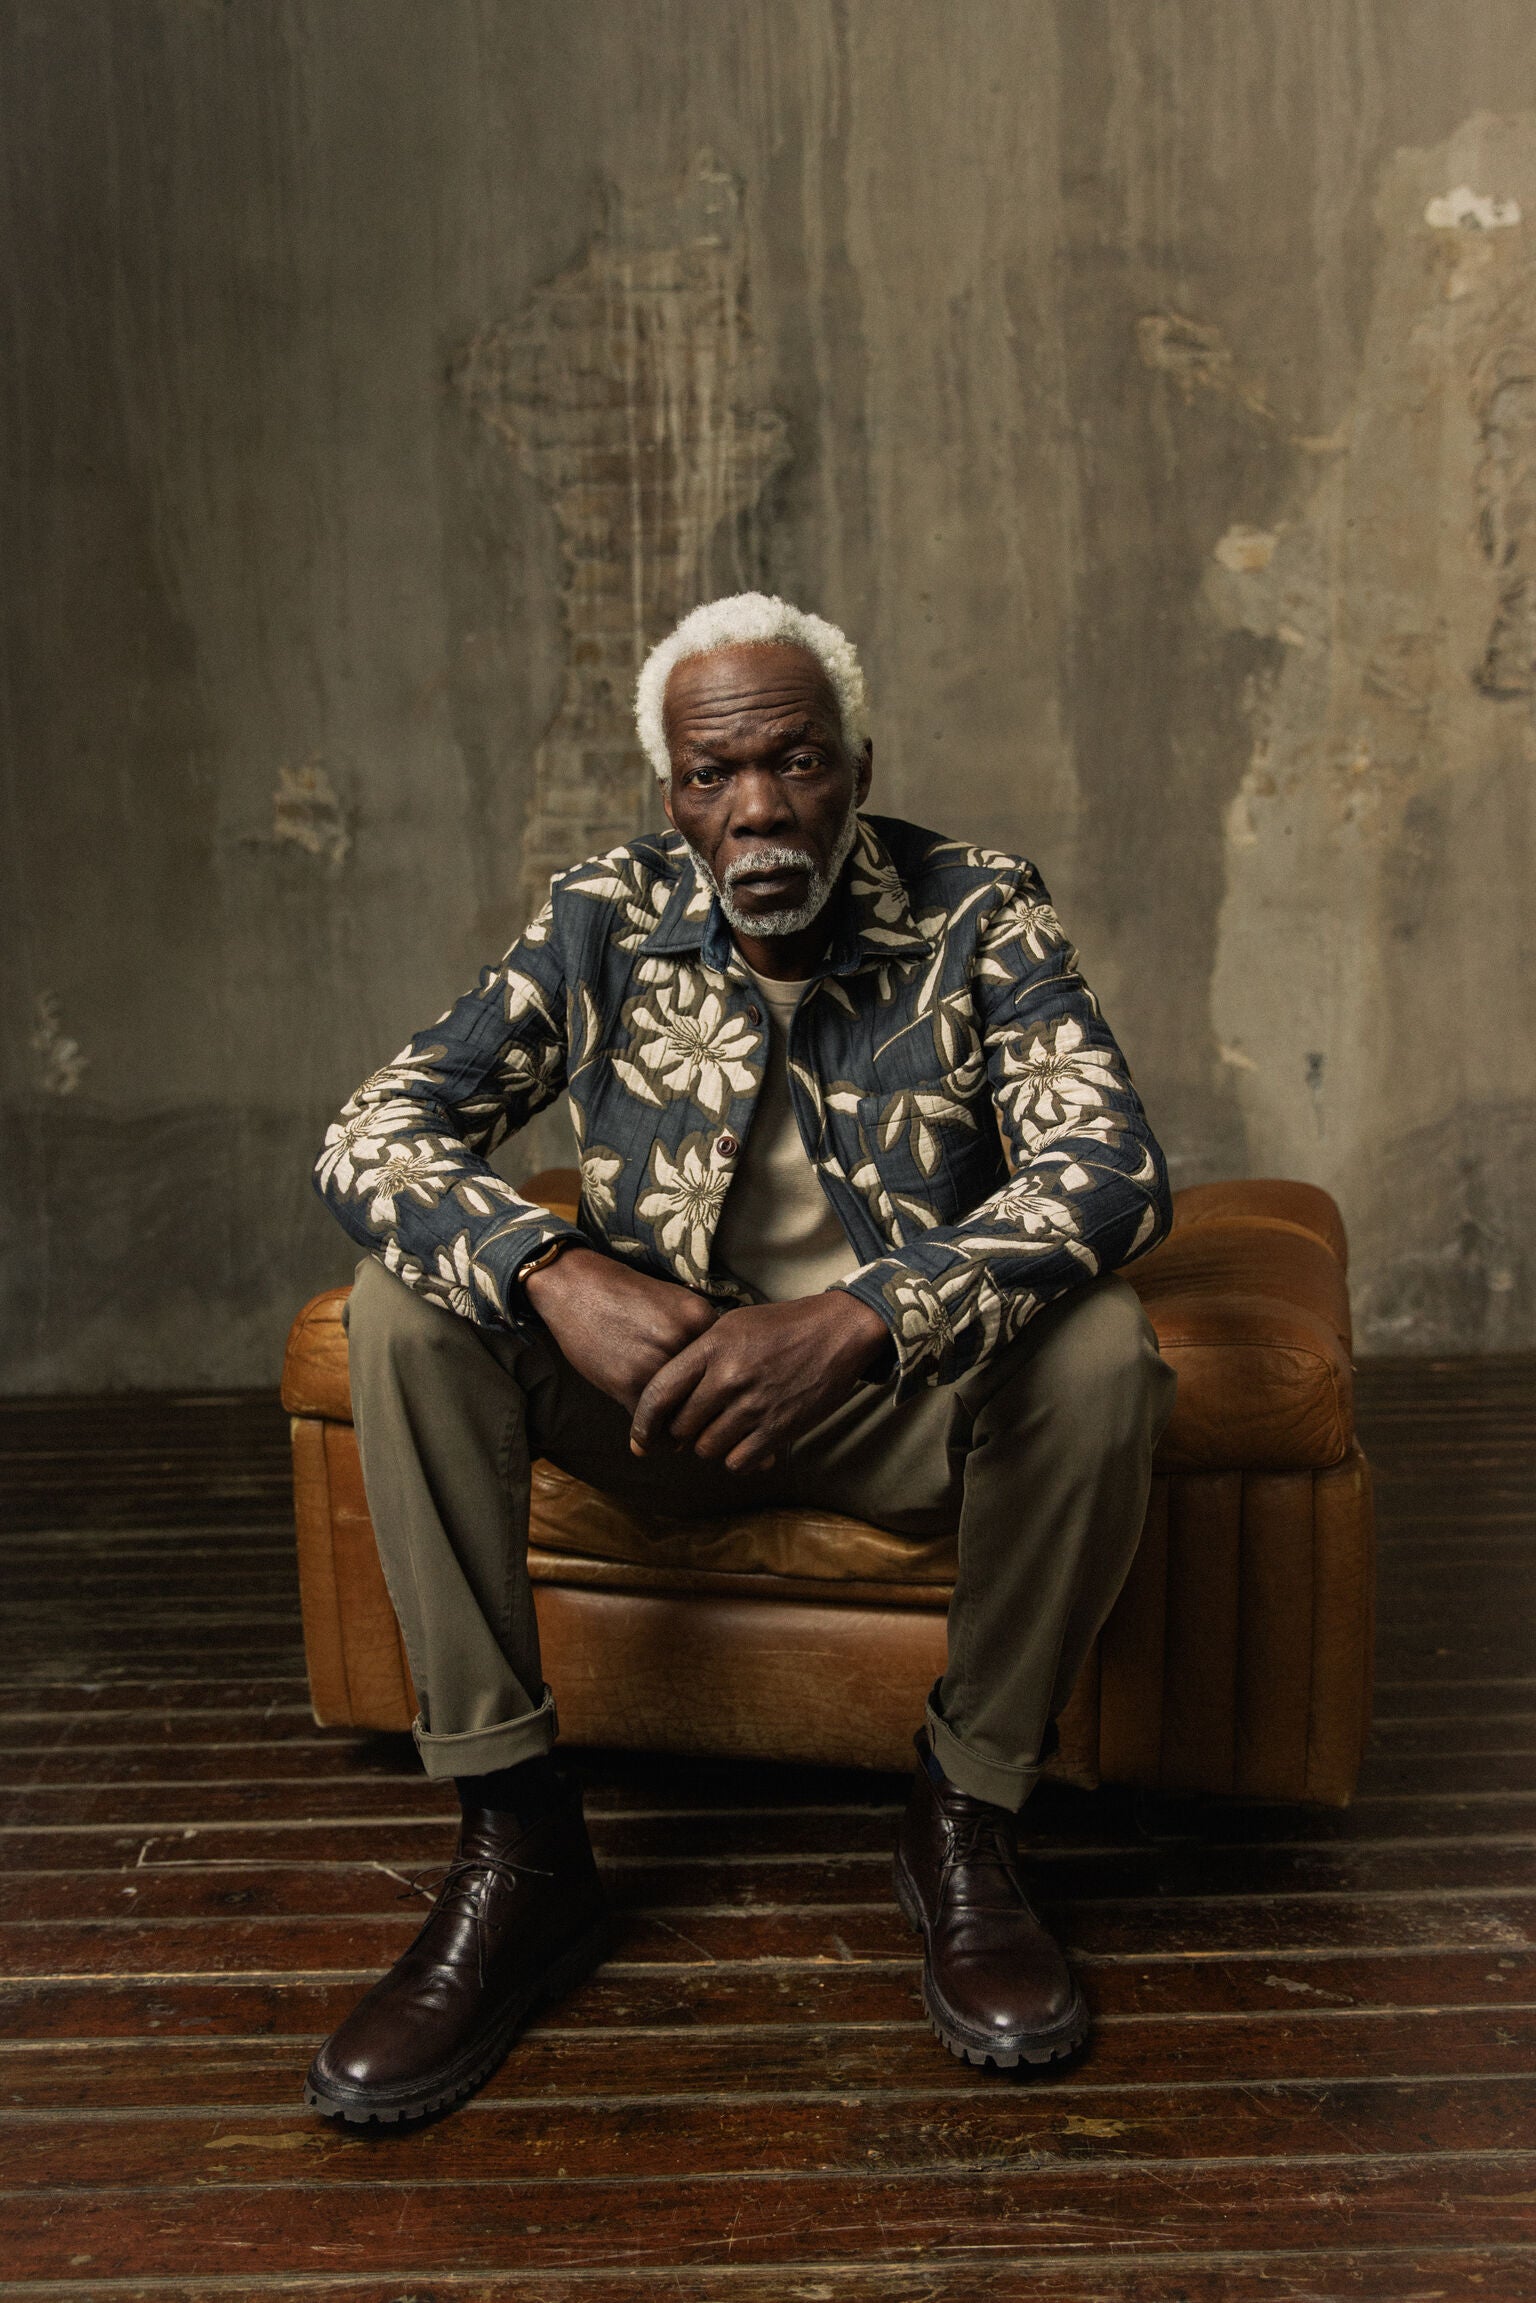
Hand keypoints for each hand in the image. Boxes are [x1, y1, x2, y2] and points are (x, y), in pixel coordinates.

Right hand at [522, 1248, 717, 1413]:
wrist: (575, 1286)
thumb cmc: (625, 1294)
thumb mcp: (674, 1301)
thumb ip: (697, 1335)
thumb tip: (715, 1382)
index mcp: (701, 1318)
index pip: (723, 1368)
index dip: (715, 1387)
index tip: (706, 1400)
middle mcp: (683, 1340)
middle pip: (706, 1395)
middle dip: (698, 1412)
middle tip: (690, 1425)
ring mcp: (656, 1362)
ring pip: (681, 1414)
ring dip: (674, 1427)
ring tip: (668, 1430)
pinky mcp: (628, 1383)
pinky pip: (651, 1424)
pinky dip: (650, 1433)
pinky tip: (645, 1431)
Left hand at [629, 1292, 891, 1475]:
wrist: (837, 1332)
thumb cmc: (780, 1326)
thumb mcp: (731, 1325)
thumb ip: (698, 1356)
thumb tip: (669, 1398)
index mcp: (711, 1348)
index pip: (659, 1394)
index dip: (643, 1423)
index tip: (640, 1439)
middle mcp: (728, 1378)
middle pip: (681, 1427)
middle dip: (681, 1433)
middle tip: (693, 1428)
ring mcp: (754, 1406)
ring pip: (707, 1448)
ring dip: (710, 1445)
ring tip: (723, 1429)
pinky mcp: (779, 1428)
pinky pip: (738, 1461)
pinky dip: (736, 1457)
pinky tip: (744, 1441)